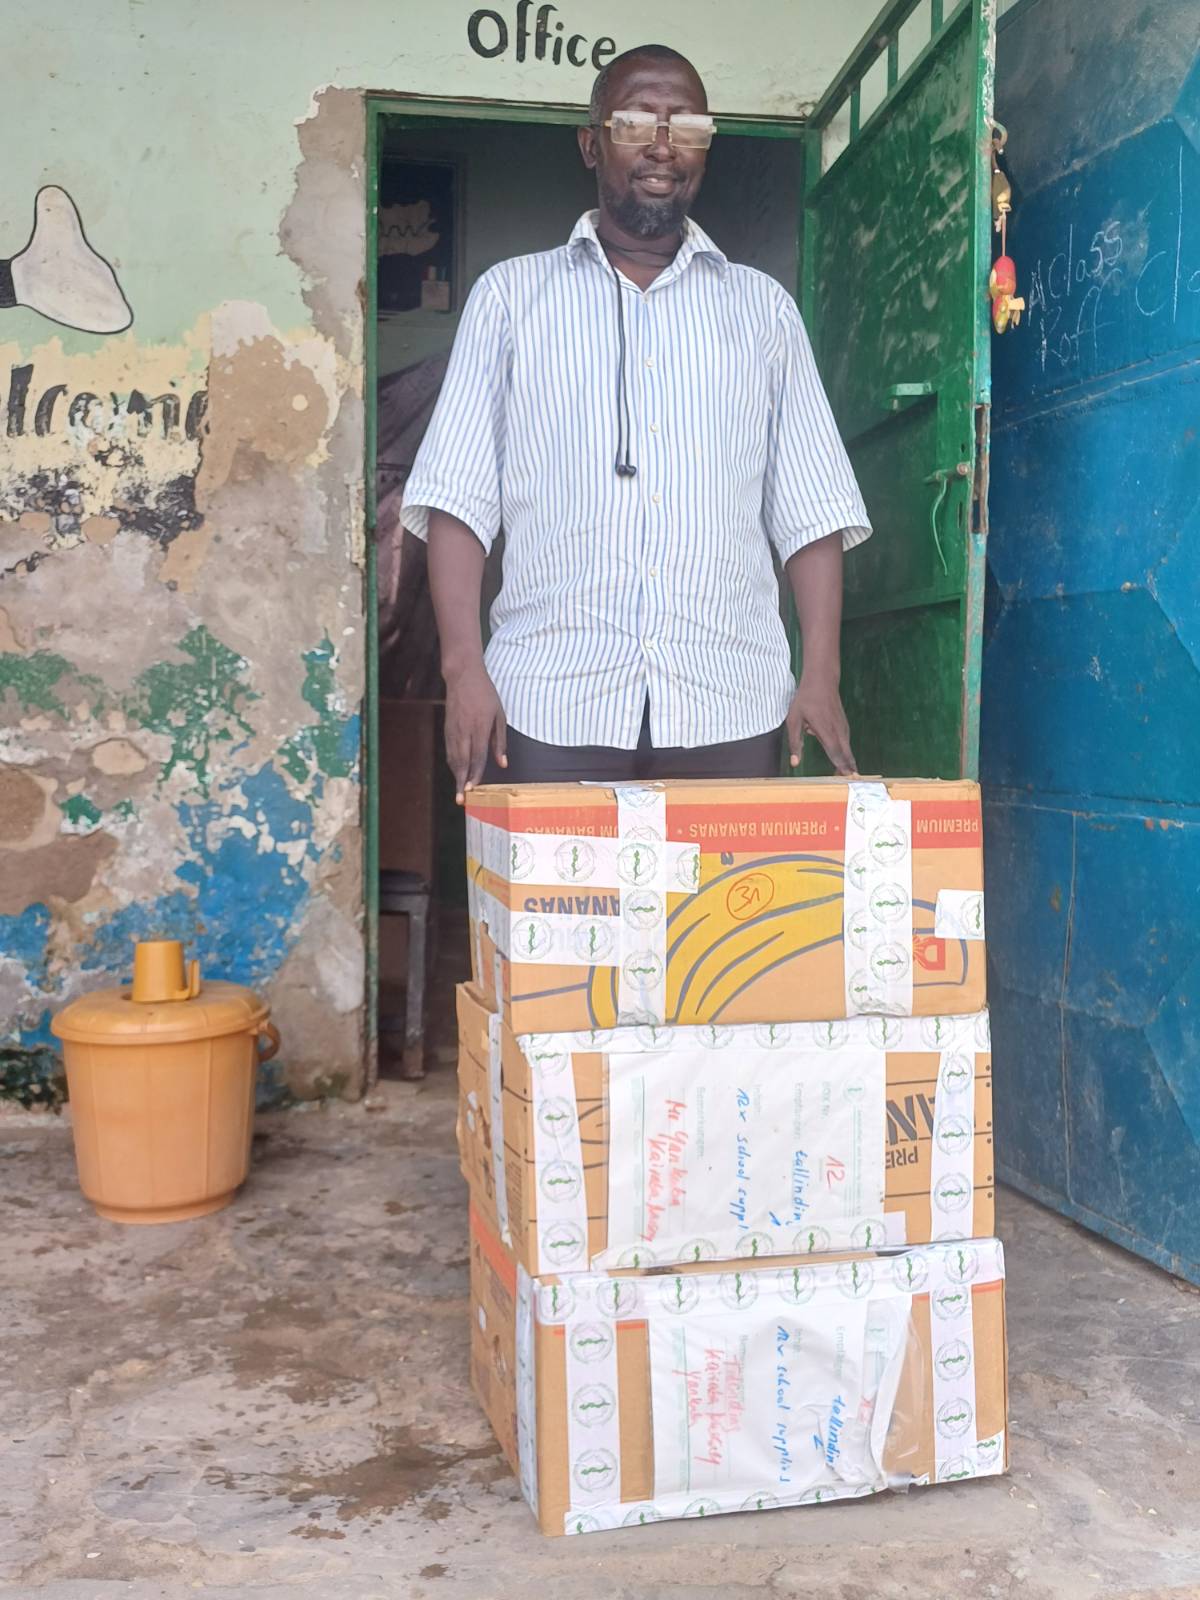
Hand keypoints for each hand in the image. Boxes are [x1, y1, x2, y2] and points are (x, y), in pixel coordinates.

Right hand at [444, 662, 506, 802]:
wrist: (463, 676)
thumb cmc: (485, 694)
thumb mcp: (499, 715)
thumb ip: (500, 741)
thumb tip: (503, 763)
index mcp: (480, 727)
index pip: (478, 755)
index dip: (475, 773)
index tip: (473, 789)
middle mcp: (464, 730)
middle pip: (462, 761)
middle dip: (461, 781)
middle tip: (461, 800)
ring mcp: (453, 730)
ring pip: (453, 757)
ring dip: (456, 776)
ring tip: (459, 792)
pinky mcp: (447, 728)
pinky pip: (449, 750)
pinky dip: (452, 764)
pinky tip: (456, 773)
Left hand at [786, 671, 856, 774]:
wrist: (822, 681)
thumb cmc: (805, 700)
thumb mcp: (794, 721)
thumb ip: (794, 743)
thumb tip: (795, 763)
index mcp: (825, 730)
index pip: (835, 752)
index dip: (840, 766)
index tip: (846, 779)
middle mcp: (837, 730)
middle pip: (845, 753)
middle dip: (848, 768)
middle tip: (852, 782)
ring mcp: (843, 726)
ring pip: (847, 748)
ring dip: (849, 762)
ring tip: (850, 776)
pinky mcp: (844, 724)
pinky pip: (846, 742)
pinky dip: (846, 753)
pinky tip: (845, 761)